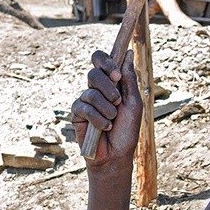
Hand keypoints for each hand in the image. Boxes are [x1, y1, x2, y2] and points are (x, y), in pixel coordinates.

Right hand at [71, 50, 141, 166]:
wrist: (116, 156)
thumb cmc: (127, 131)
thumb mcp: (133, 104)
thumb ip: (129, 80)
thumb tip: (128, 53)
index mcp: (110, 83)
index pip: (100, 60)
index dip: (105, 61)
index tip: (116, 74)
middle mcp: (96, 89)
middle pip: (93, 72)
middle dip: (107, 86)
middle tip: (117, 100)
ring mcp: (85, 101)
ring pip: (90, 92)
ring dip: (106, 108)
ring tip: (113, 120)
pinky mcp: (77, 114)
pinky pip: (84, 108)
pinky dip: (98, 119)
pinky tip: (105, 128)